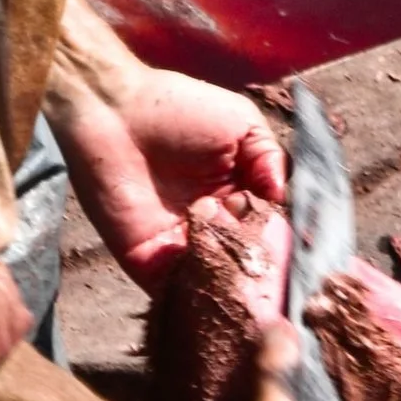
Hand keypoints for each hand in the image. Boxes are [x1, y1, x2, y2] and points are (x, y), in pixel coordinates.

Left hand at [49, 0, 286, 284]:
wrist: (115, 114)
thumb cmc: (178, 109)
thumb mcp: (243, 123)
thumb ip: (270, 160)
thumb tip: (284, 201)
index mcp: (237, 197)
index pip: (268, 232)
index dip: (279, 237)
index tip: (286, 235)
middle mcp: (213, 229)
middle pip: (247, 262)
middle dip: (256, 258)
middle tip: (252, 238)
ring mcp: (182, 250)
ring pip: (218, 281)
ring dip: (229, 271)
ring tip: (228, 243)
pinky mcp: (149, 264)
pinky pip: (180, 291)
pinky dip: (197, 287)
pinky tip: (207, 263)